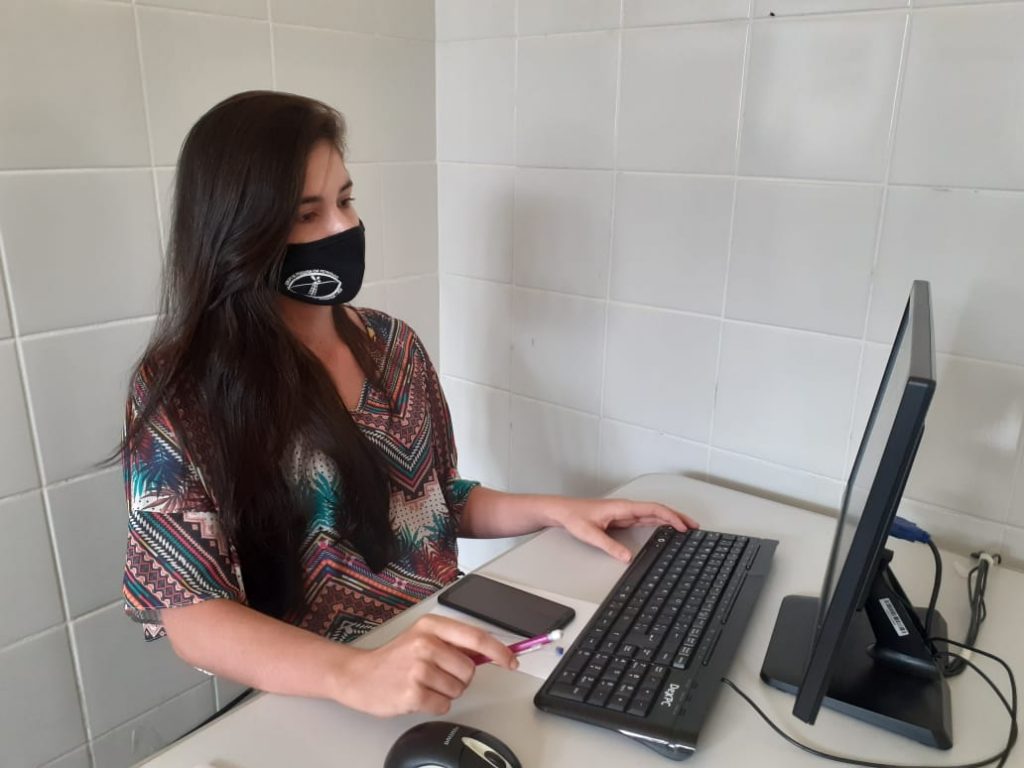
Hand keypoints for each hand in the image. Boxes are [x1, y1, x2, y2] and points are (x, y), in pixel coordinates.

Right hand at [332, 614, 517, 716]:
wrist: (359, 676)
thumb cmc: (394, 658)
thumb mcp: (423, 638)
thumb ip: (454, 643)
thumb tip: (490, 653)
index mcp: (431, 626)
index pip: (476, 637)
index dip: (499, 651)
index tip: (511, 661)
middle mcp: (425, 643)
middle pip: (470, 669)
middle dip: (461, 677)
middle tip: (439, 675)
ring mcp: (418, 668)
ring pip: (458, 688)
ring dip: (446, 691)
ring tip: (424, 683)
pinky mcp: (412, 693)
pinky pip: (444, 704)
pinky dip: (436, 704)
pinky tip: (418, 695)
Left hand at [551, 498, 697, 562]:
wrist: (562, 511)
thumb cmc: (574, 517)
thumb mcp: (590, 534)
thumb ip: (609, 545)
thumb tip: (627, 557)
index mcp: (622, 507)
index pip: (652, 509)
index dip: (670, 516)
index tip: (683, 526)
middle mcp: (626, 508)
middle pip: (657, 510)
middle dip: (677, 517)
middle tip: (694, 527)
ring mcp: (625, 513)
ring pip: (653, 514)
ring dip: (670, 519)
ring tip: (686, 528)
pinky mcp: (621, 519)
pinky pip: (645, 519)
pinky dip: (659, 523)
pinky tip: (665, 529)